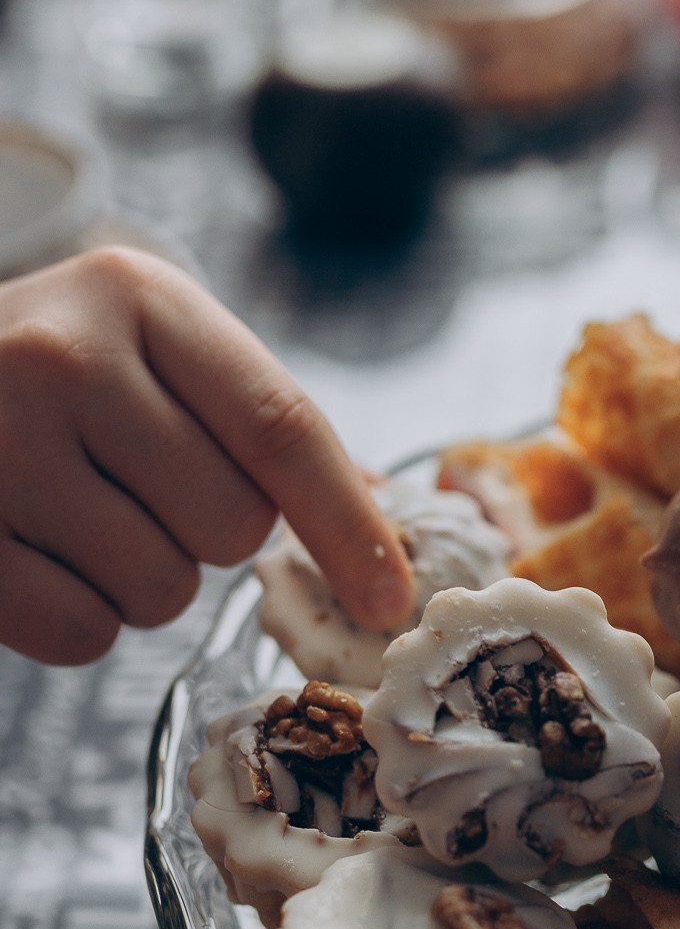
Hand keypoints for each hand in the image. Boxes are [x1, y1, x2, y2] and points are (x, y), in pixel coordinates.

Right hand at [0, 247, 413, 662]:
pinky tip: (37, 554)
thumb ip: (254, 418)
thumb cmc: (46, 372)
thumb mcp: (146, 343)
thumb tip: (385, 523)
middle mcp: (64, 356)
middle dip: (210, 535)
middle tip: (140, 490)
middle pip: (232, 524)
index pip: (282, 427)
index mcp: (139, 295)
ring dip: (142, 580)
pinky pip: (81, 633)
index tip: (393, 598)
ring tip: (77, 514)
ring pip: (162, 589)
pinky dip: (78, 620)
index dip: (349, 525)